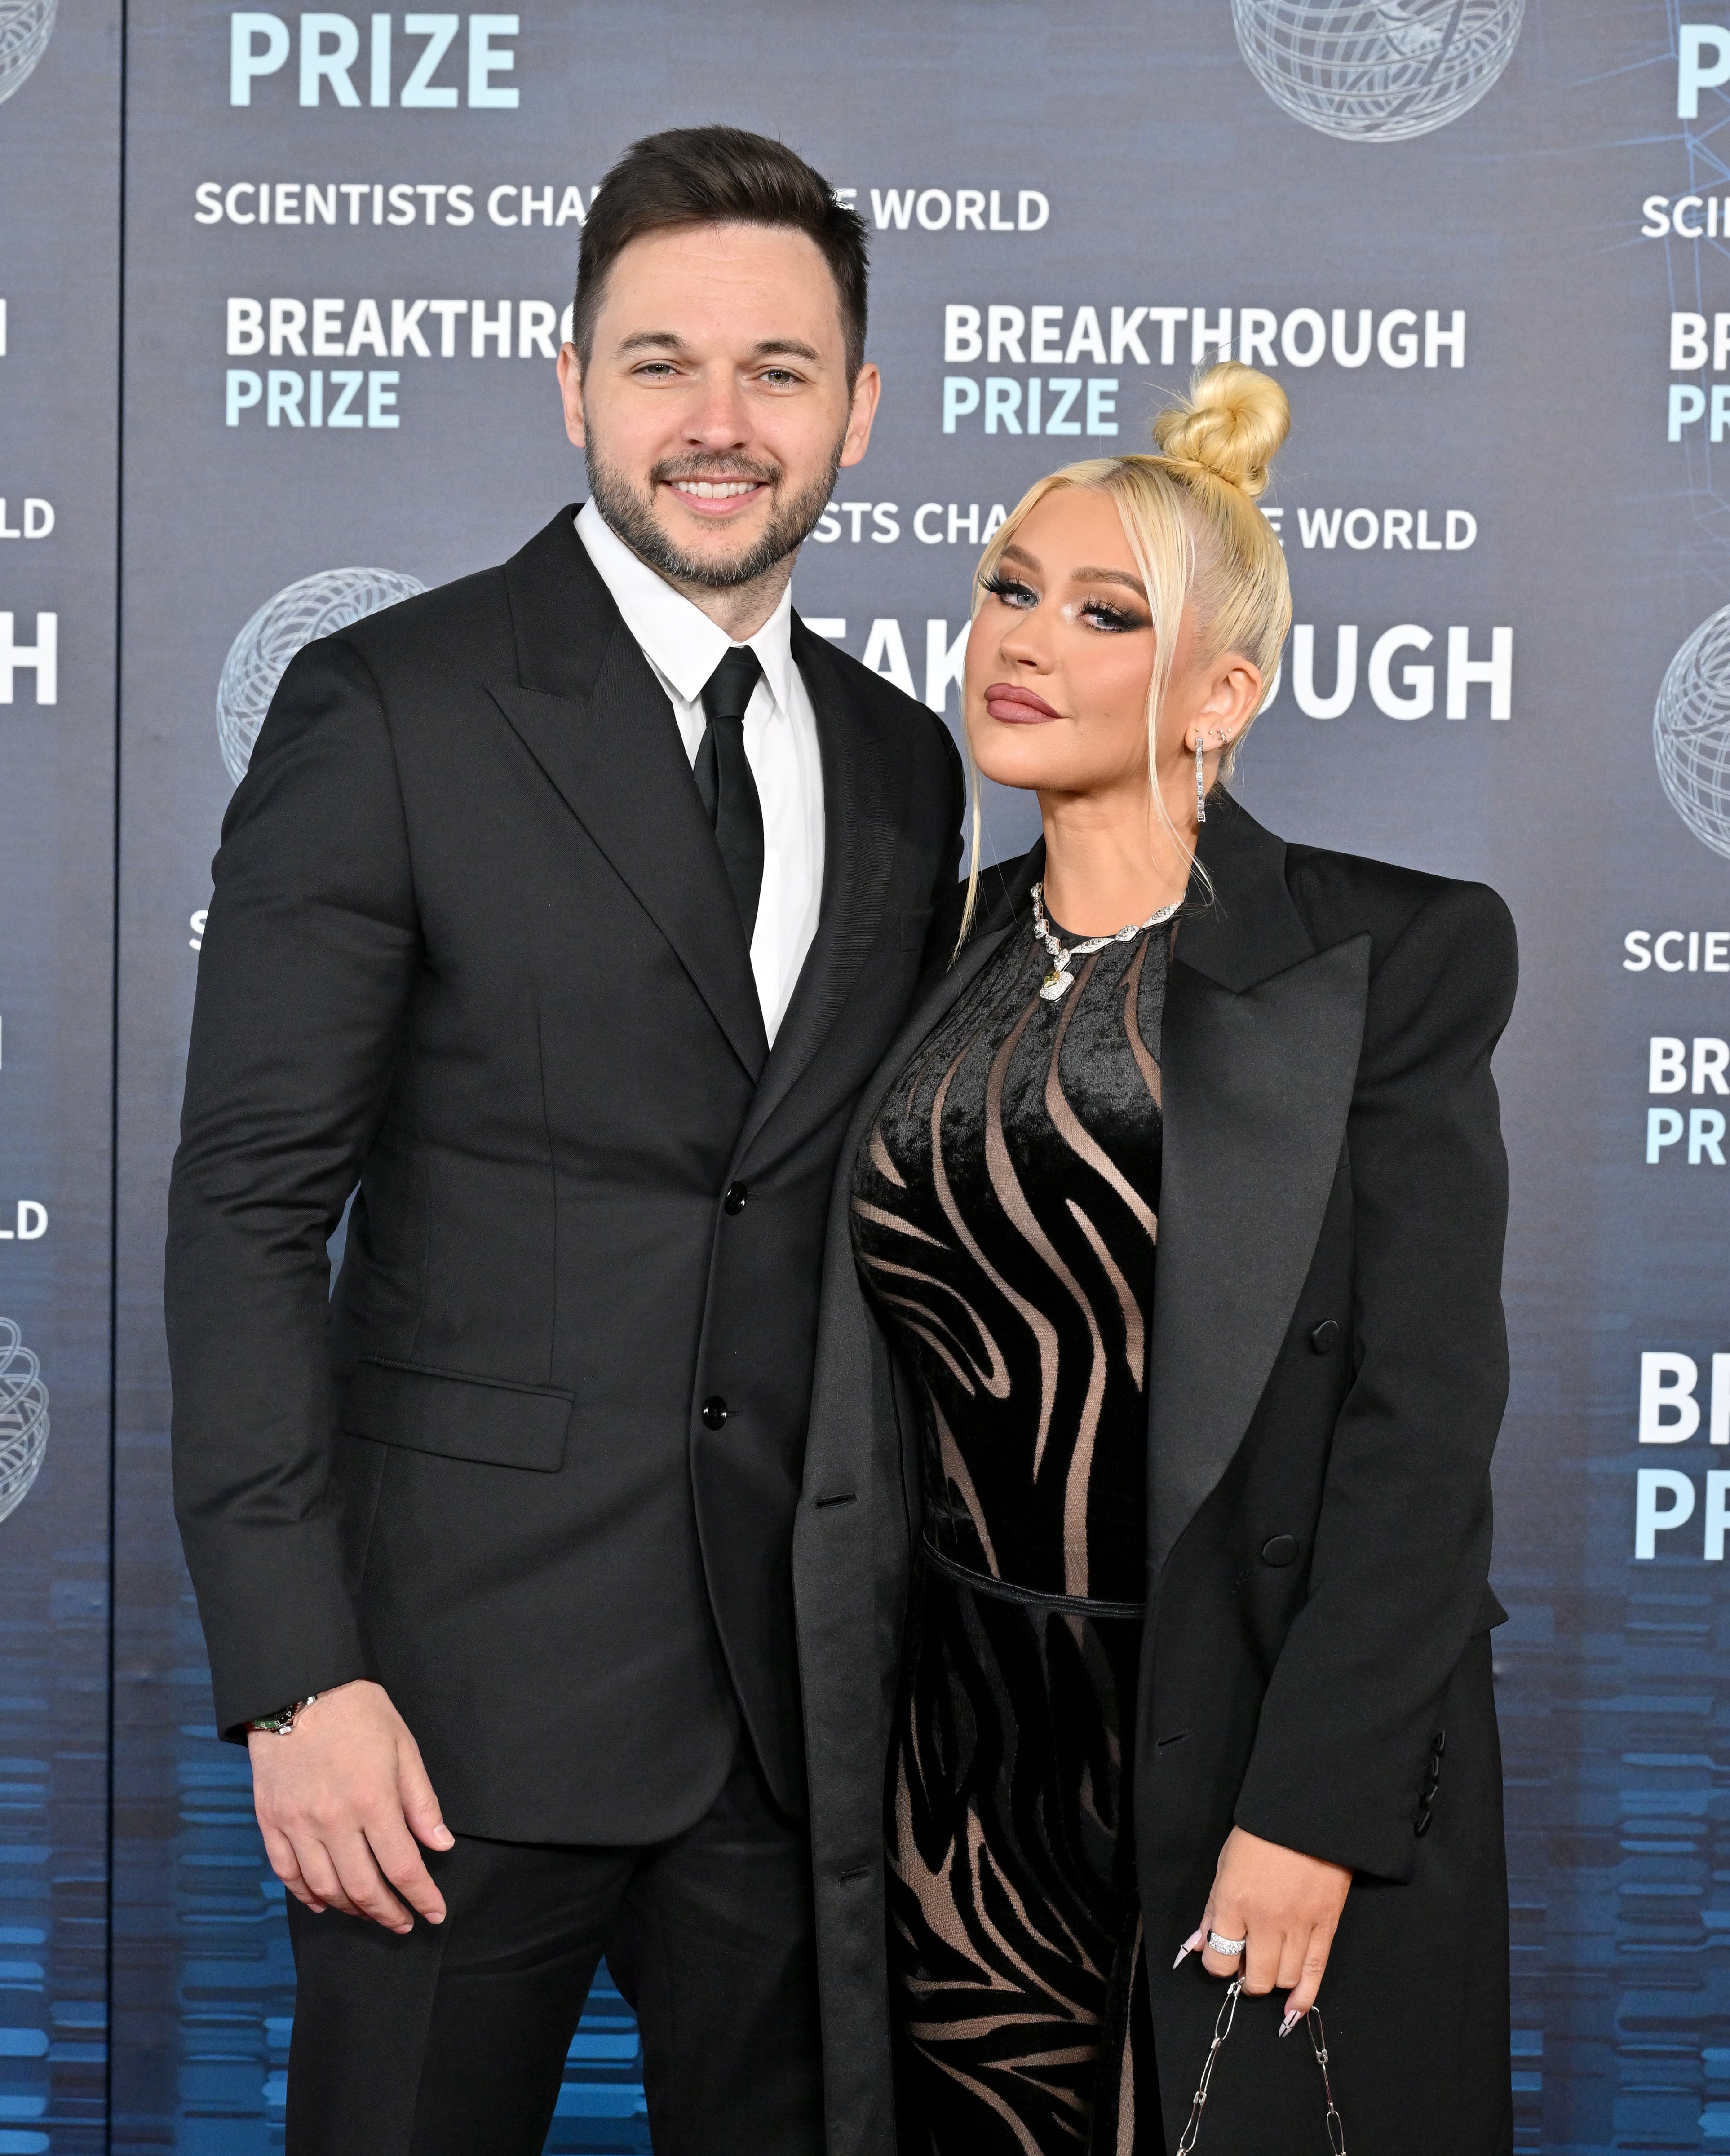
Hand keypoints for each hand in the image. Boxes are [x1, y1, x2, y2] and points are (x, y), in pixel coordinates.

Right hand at [248, 1679, 452, 1932]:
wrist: (298, 1687)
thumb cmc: (358, 1711)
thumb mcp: (403, 1746)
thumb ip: (421, 1801)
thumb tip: (441, 1845)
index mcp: (372, 1800)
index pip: (402, 1867)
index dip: (422, 1897)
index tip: (435, 1914)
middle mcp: (333, 1821)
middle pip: (363, 1888)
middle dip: (388, 1913)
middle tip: (403, 1922)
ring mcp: (297, 1824)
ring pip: (325, 1888)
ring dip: (351, 1909)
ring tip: (370, 1912)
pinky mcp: (270, 1821)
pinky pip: (287, 1873)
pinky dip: (306, 1895)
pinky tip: (324, 1902)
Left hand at [1182, 1826, 1350, 2023]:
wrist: (1306, 1815)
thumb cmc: (1260, 1836)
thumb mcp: (1225, 1865)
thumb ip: (1212, 1909)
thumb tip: (1198, 1945)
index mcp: (1234, 1903)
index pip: (1219, 1959)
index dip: (1217, 1964)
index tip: (1220, 1957)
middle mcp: (1265, 1921)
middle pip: (1256, 1978)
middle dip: (1248, 1979)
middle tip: (1248, 1966)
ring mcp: (1299, 1926)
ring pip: (1284, 1979)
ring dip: (1274, 1982)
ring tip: (1270, 1969)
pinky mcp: (1327, 1927)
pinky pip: (1315, 1973)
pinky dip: (1304, 1997)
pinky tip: (1294, 2011)